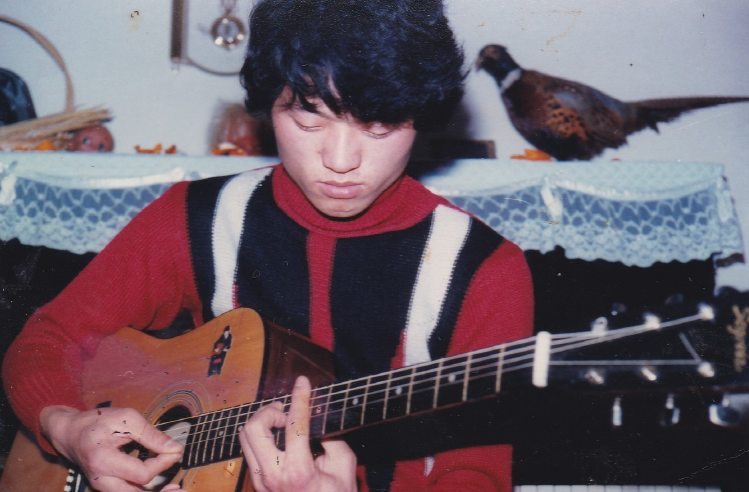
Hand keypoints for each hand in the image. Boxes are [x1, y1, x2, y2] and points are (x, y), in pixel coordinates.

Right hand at [39, 405, 183, 491]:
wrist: (70, 433)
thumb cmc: (97, 422)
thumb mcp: (126, 419)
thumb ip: (151, 435)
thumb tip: (175, 448)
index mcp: (103, 461)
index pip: (141, 473)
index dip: (163, 464)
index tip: (175, 450)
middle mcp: (101, 480)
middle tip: (181, 487)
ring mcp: (102, 486)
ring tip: (176, 490)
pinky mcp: (106, 487)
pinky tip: (162, 489)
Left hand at [239, 376, 356, 491]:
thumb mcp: (344, 465)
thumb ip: (331, 436)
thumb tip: (317, 415)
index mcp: (297, 471)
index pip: (294, 423)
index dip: (300, 397)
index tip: (302, 382)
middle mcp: (272, 476)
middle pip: (253, 428)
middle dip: (269, 411)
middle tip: (286, 411)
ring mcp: (260, 481)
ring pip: (245, 438)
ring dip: (262, 422)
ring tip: (282, 422)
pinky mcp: (257, 483)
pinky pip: (250, 450)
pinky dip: (262, 436)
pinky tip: (279, 437)